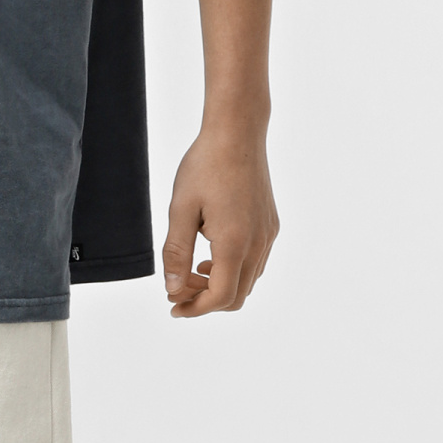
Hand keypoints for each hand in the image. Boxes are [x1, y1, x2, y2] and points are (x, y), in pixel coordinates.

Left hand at [162, 125, 278, 316]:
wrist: (237, 134)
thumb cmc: (205, 166)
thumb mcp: (180, 209)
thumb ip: (176, 252)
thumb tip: (172, 288)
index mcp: (235, 242)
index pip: (220, 297)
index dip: (195, 308)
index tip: (172, 305)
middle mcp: (258, 243)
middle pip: (236, 296)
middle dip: (205, 300)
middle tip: (177, 288)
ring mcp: (268, 235)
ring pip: (248, 282)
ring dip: (219, 286)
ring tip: (191, 270)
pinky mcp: (270, 226)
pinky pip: (255, 263)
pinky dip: (233, 270)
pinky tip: (211, 255)